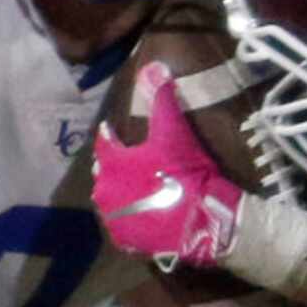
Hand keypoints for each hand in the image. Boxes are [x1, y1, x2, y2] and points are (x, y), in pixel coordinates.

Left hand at [93, 62, 245, 268]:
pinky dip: (129, 218)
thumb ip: (161, 97)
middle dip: (113, 166)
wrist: (202, 222)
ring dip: (120, 193)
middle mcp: (104, 192)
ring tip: (134, 189)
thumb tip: (153, 63)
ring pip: (111, 201)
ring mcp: (114, 220)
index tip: (112, 131)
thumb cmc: (185, 172)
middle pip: (105, 174)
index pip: (104, 143)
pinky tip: (141, 214)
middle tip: (127, 162)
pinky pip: (122, 226)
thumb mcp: (174, 131)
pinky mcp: (127, 242)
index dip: (110, 136)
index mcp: (111, 164)